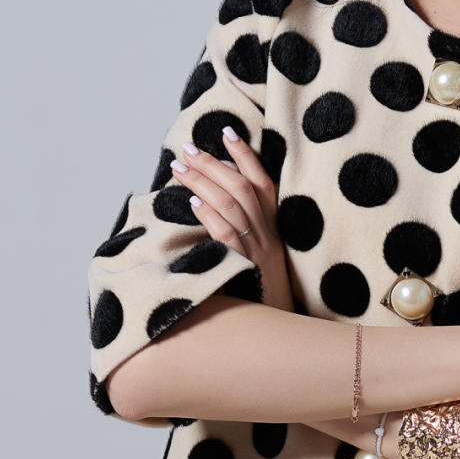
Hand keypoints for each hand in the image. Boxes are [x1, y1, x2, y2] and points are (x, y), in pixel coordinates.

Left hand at [170, 127, 293, 312]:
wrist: (280, 327)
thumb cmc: (263, 289)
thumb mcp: (261, 254)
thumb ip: (243, 227)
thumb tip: (209, 200)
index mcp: (275, 225)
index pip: (262, 181)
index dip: (246, 155)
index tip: (227, 131)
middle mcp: (269, 233)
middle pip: (241, 187)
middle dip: (212, 164)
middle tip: (186, 148)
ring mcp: (258, 249)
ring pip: (231, 205)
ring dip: (203, 182)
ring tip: (179, 168)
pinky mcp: (246, 266)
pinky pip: (228, 235)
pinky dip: (211, 215)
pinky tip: (193, 203)